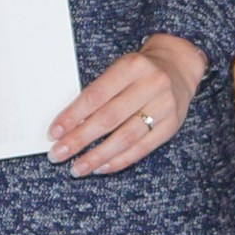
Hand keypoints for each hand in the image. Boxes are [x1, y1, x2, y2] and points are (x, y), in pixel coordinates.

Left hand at [49, 34, 205, 178]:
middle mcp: (151, 85)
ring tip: (77, 167)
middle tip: (58, 154)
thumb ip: (99, 93)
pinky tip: (102, 167)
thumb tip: (69, 126)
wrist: (179, 67)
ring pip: (125, 137)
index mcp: (132, 66)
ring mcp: (164, 106)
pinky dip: (120, 160)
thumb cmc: (141, 70)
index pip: (96, 95)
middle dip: (80, 140)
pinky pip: (142, 148)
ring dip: (98, 155)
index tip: (54, 132)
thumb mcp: (120, 70)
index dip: (72, 116)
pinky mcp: (172, 125)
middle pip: (109, 118)